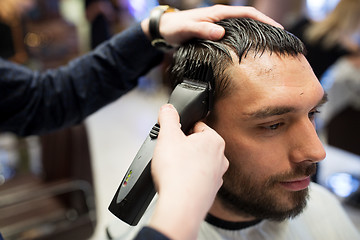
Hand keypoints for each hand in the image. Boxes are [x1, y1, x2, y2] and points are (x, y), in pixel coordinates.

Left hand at [141, 4, 282, 45]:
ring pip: (243, 28)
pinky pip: (235, 36)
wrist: (164, 30)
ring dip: (257, 35)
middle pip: (250, 20)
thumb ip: (202, 29)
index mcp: (219, 13)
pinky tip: (248, 51)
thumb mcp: (187, 29)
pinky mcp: (215, 34)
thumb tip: (221, 32)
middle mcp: (221, 18)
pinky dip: (245, 41)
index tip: (278, 30)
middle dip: (266, 27)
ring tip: (270, 46)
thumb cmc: (175, 28)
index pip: (248, 13)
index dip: (264, 20)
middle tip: (280, 40)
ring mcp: (219, 26)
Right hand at [149, 104, 228, 239]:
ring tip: (172, 170)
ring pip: (197, 163)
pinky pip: (196, 180)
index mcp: (214, 141)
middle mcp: (220, 158)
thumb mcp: (167, 136)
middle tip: (170, 155)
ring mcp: (217, 177)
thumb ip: (168, 117)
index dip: (180, 130)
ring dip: (185, 164)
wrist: (180, 207)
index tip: (172, 138)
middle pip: (197, 145)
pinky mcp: (209, 192)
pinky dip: (187, 180)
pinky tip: (177, 183)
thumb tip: (168, 108)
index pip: (196, 126)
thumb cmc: (177, 173)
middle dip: (182, 148)